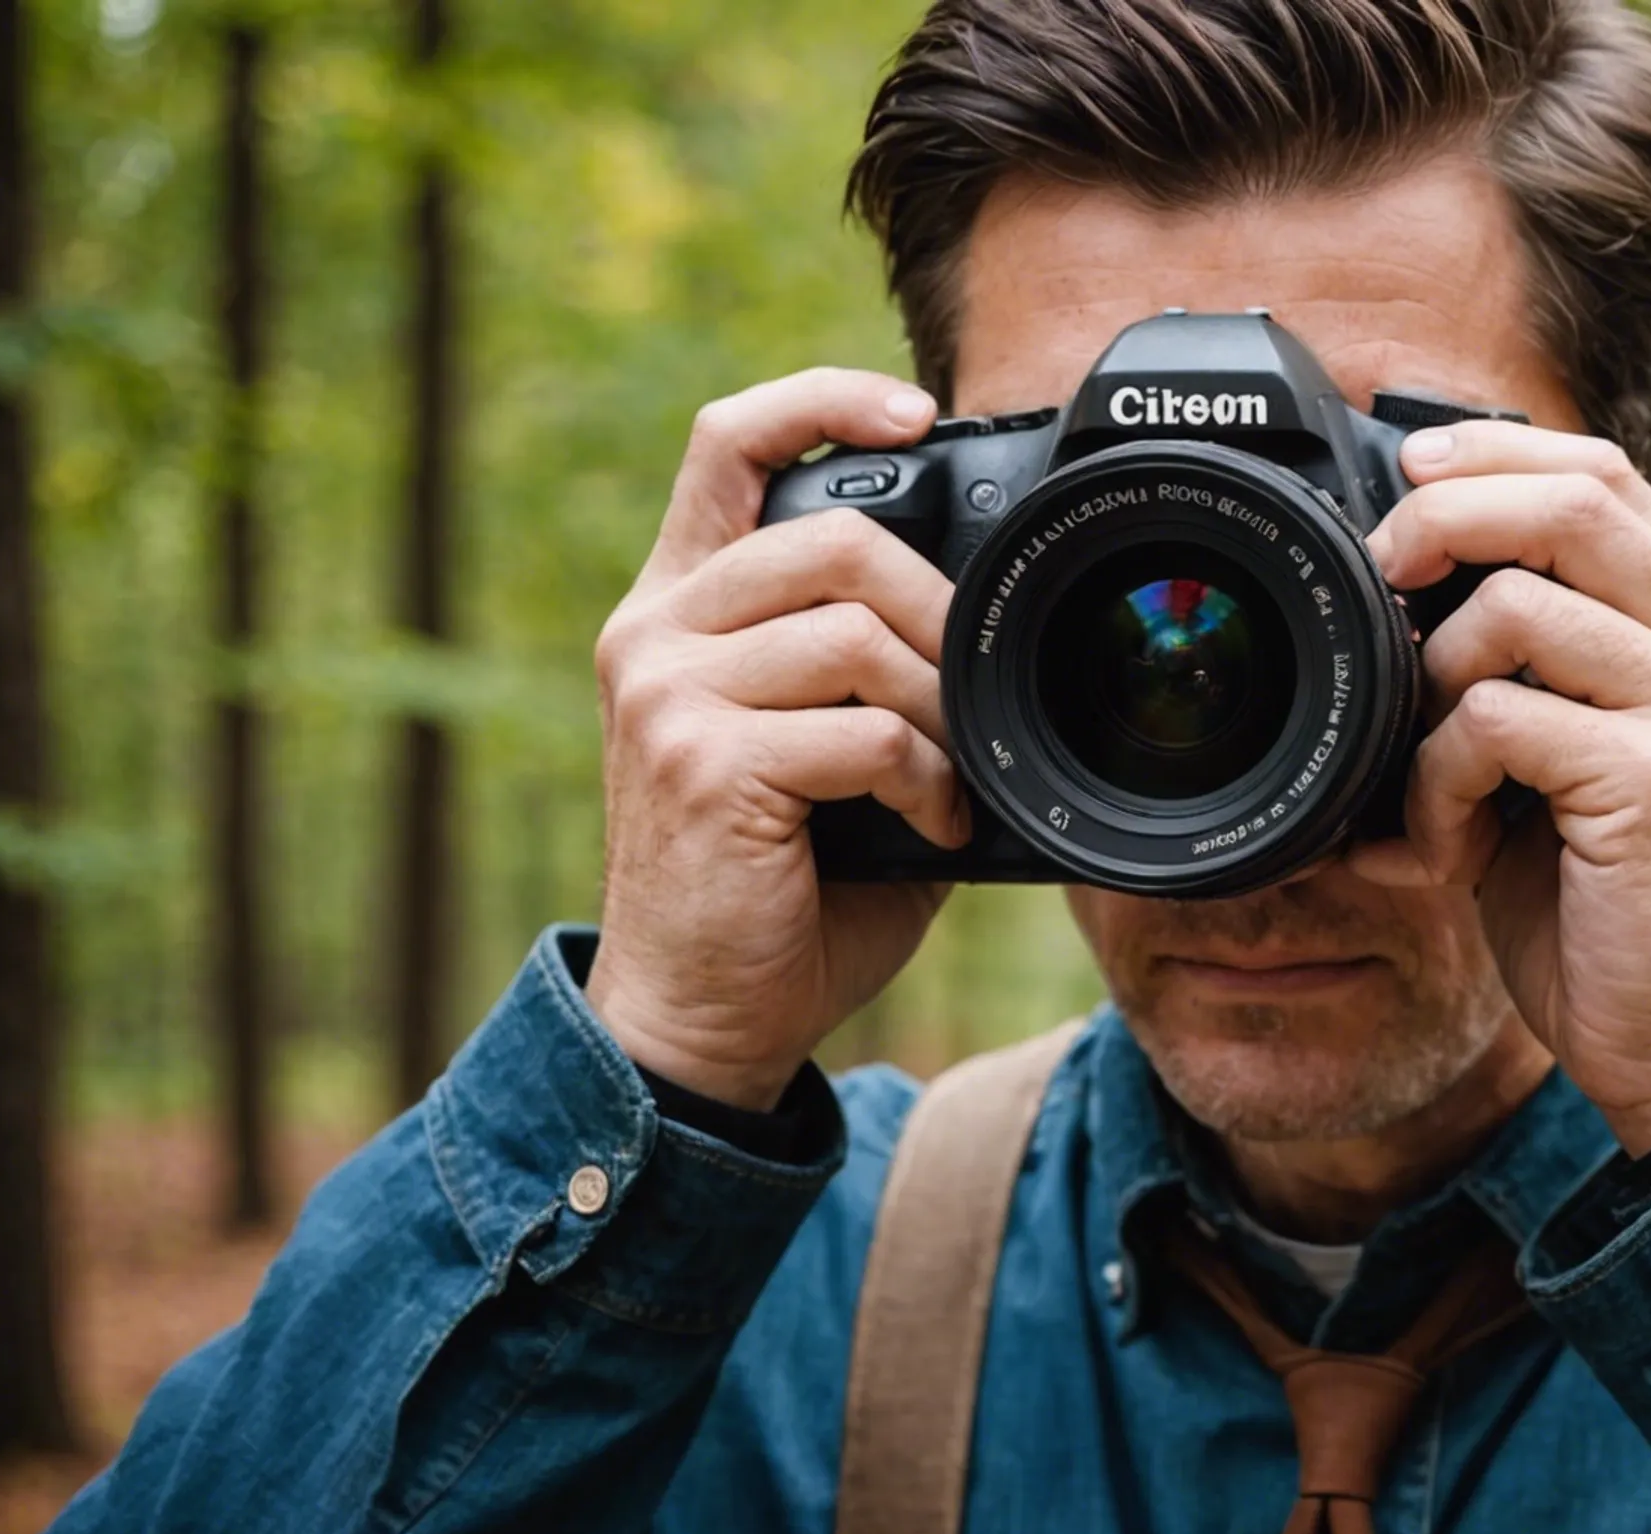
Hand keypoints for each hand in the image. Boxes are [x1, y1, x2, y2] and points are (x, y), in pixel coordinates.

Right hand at [583, 370, 964, 1109]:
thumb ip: (874, 671)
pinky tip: (931, 825)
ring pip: (855, 632)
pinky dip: (926, 779)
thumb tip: (995, 621)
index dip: (822, 401)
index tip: (914, 413)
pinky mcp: (702, 761)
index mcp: (679, 609)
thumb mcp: (822, 749)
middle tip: (973, 691)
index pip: (728, 444)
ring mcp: (666, 693)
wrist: (701, 1016)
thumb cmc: (778, 890)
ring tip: (950, 775)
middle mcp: (655, 633)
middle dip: (940, 612)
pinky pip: (862, 730)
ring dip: (941, 708)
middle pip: (834, 542)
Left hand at [1351, 423, 1650, 1154]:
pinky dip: (1434, 785)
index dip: (1496, 453)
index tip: (1408, 472)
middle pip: (1568, 500)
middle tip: (1379, 576)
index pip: (1605, 475)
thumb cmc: (1625, 917)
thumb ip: (1562, 667)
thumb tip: (1481, 566)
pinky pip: (1495, 723)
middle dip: (1443, 519)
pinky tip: (1445, 852)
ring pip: (1514, 610)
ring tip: (1425, 783)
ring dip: (1427, 691)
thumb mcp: (1597, 765)